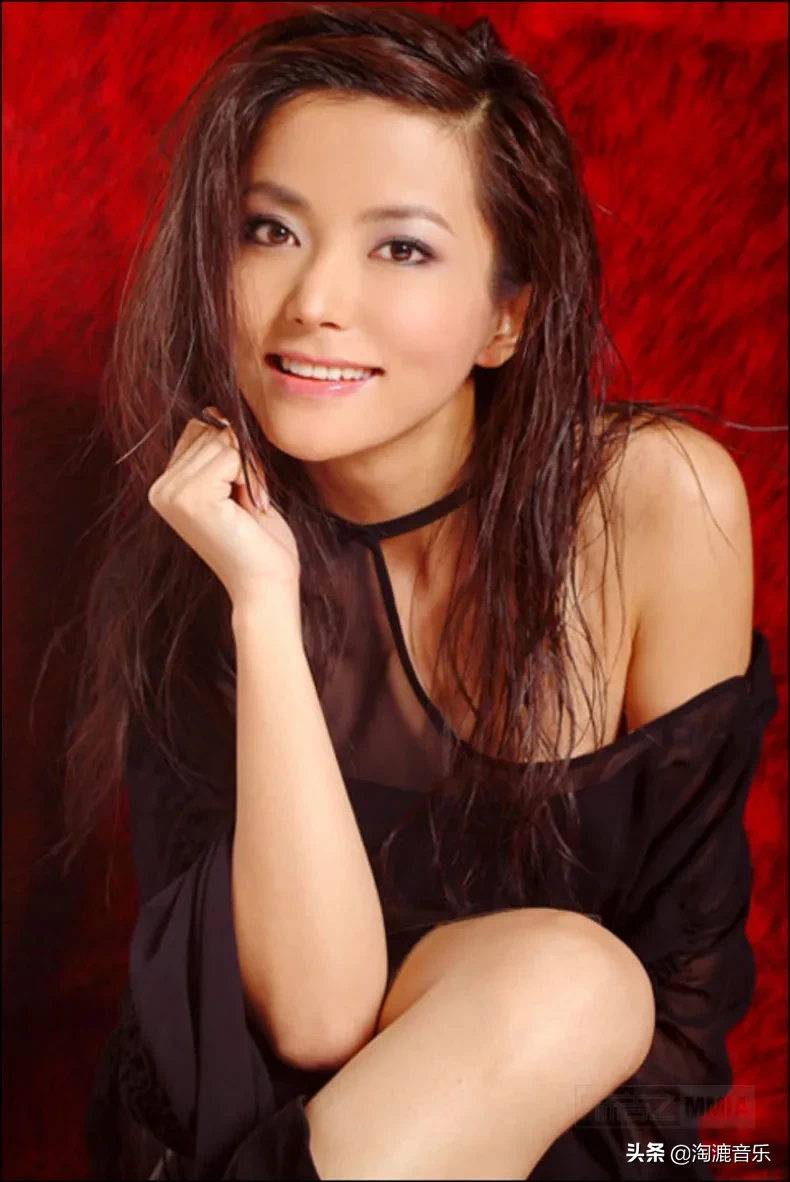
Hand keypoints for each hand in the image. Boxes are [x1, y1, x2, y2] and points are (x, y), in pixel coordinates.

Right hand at [147, 407, 300, 610]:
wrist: (265, 585)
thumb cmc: (259, 540)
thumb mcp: (237, 485)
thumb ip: (222, 450)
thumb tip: (214, 409)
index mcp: (165, 485)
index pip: (201, 430)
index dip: (234, 454)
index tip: (240, 496)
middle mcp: (160, 488)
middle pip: (213, 432)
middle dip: (244, 462)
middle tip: (246, 506)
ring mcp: (171, 492)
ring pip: (225, 442)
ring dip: (249, 472)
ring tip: (246, 509)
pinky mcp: (191, 497)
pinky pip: (232, 456)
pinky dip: (250, 479)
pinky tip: (247, 510)